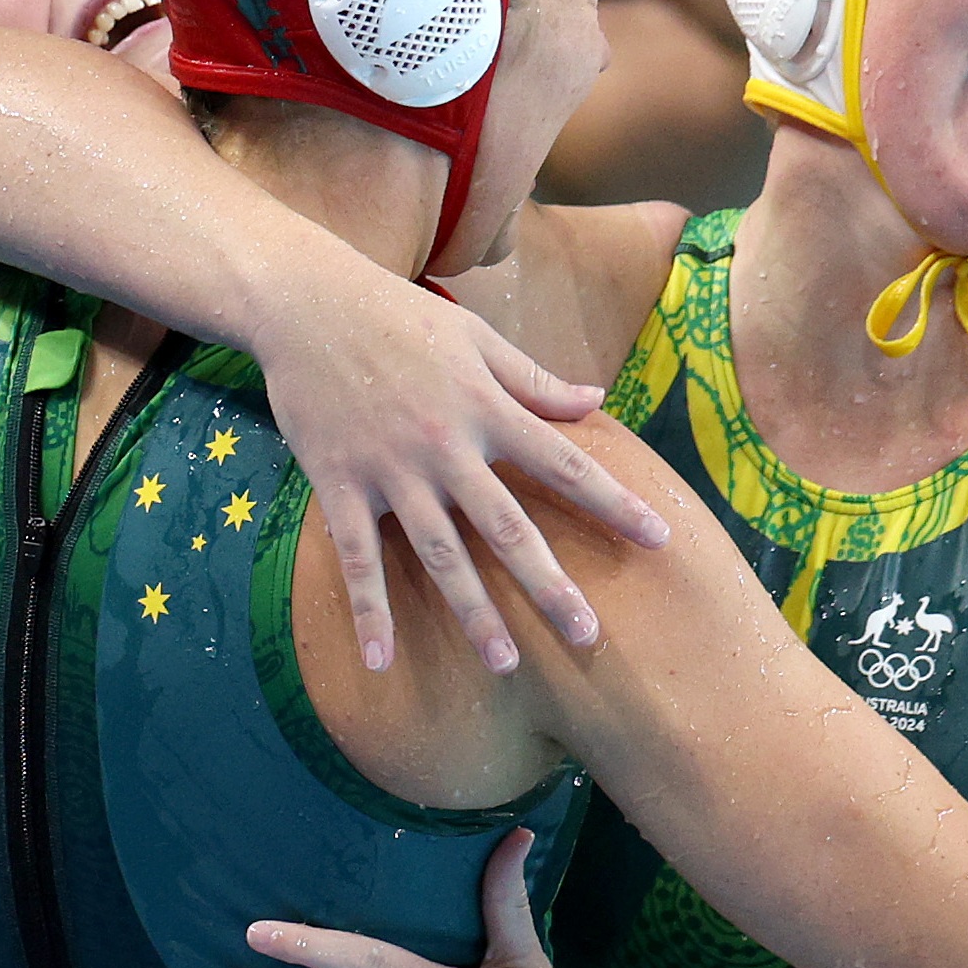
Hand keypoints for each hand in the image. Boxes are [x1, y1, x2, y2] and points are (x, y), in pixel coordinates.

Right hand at [255, 268, 666, 670]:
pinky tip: (378, 660)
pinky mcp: (340, 485)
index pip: (566, 464)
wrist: (307, 304)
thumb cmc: (398, 316)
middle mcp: (446, 448)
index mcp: (487, 409)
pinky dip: (368, 612)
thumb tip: (598, 401)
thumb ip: (535, 380)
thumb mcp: (475, 337)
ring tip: (502, 664)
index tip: (660, 539)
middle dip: (550, 585)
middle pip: (508, 528)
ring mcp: (391, 472)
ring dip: (472, 612)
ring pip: (440, 555)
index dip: (615, 503)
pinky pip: (357, 560)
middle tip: (587, 636)